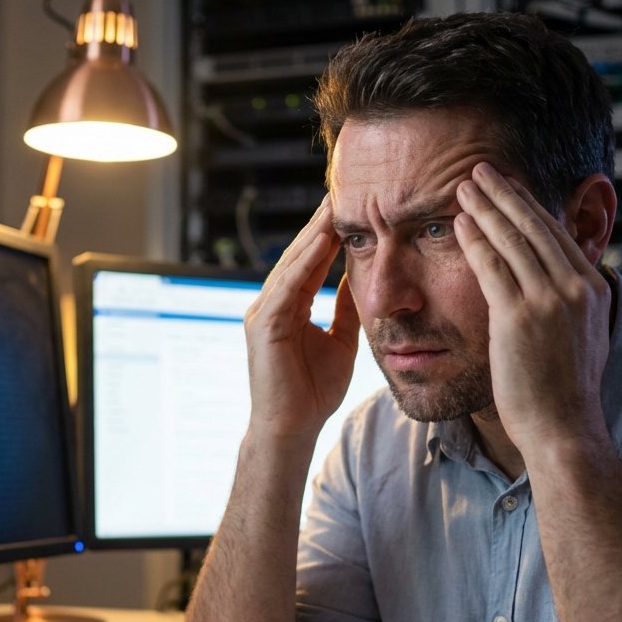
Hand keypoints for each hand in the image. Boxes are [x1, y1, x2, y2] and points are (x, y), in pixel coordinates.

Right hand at [243, 196, 360, 445]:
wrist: (291, 429)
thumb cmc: (312, 392)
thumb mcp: (340, 341)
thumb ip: (345, 310)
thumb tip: (359, 278)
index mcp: (287, 307)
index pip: (310, 263)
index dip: (328, 236)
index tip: (350, 209)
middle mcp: (270, 304)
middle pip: (298, 256)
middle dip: (319, 226)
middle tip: (340, 193)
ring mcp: (263, 313)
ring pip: (292, 265)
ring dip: (313, 236)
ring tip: (333, 208)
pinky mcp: (264, 325)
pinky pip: (287, 287)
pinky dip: (304, 264)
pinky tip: (322, 242)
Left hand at [453, 163, 611, 455]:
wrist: (564, 429)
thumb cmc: (565, 393)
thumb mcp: (581, 338)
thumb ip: (570, 307)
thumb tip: (559, 288)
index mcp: (591, 290)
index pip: (555, 234)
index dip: (528, 206)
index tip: (508, 187)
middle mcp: (574, 288)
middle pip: (533, 226)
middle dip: (504, 194)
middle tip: (480, 170)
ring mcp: (548, 300)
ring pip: (511, 239)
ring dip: (484, 208)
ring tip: (462, 187)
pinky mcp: (519, 316)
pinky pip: (491, 266)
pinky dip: (474, 240)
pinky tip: (458, 224)